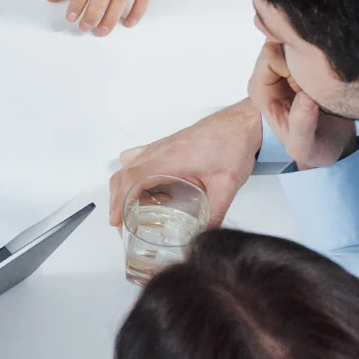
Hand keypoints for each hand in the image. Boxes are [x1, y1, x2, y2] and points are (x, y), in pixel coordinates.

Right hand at [110, 98, 268, 223]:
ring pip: (129, 165)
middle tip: (120, 223)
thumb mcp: (228, 185)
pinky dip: (135, 176)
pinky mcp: (168, 146)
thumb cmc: (234, 143)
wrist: (243, 122)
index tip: (116, 220)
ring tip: (131, 210)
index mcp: (172, 157)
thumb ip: (215, 213)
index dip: (120, 200)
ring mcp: (162, 146)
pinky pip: (140, 159)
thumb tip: (204, 236)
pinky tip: (151, 191)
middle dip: (116, 200)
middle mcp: (162, 150)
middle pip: (124, 173)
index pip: (133, 177)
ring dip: (123, 187)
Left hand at [255, 39, 356, 169]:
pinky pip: (312, 43)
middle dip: (305, 54)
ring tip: (330, 74)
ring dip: (316, 51)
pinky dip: (324, 51)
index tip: (311, 82)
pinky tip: (334, 68)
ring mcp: (288, 64)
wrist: (332, 144)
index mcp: (260, 89)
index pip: (270, 56)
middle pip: (283, 41)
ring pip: (299, 39)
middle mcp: (270, 72)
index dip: (292, 63)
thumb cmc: (313, 147)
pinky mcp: (305, 61)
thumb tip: (306, 99)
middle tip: (323, 76)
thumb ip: (301, 126)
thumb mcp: (304, 147)